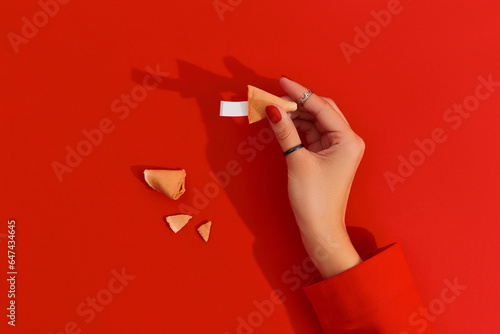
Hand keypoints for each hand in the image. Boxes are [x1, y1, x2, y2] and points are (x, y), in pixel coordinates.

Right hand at [265, 76, 363, 277]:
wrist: (320, 229)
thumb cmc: (314, 200)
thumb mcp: (297, 162)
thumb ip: (285, 132)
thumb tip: (273, 109)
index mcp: (348, 140)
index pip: (321, 107)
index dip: (300, 93)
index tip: (281, 82)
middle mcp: (347, 141)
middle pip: (321, 110)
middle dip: (298, 102)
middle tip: (276, 94)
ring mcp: (338, 148)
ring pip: (316, 122)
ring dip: (296, 115)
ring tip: (275, 108)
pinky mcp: (328, 156)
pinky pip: (312, 134)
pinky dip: (298, 128)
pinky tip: (283, 122)